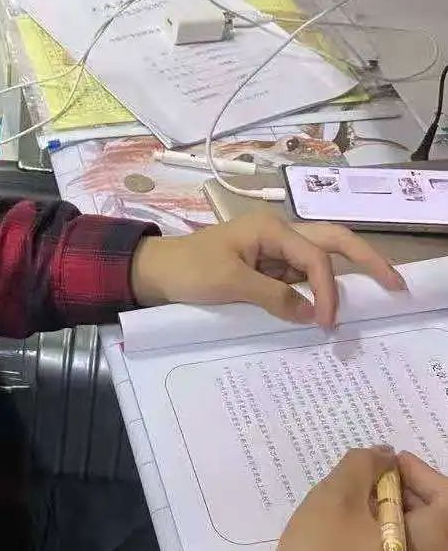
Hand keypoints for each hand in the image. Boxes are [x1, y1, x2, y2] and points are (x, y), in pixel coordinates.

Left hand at [131, 214, 404, 327]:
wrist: (155, 272)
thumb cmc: (188, 270)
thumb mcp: (229, 284)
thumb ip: (273, 297)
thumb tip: (311, 313)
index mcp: (270, 228)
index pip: (315, 256)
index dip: (328, 289)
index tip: (326, 322)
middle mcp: (278, 233)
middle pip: (332, 242)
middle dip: (365, 260)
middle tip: (395, 283)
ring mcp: (273, 250)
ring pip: (318, 261)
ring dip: (336, 283)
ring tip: (360, 305)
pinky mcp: (266, 268)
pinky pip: (299, 278)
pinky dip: (314, 293)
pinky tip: (324, 312)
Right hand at [242, 449, 447, 550]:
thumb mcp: (335, 497)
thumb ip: (364, 465)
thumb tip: (383, 458)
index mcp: (440, 547)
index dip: (420, 472)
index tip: (385, 464)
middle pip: (443, 524)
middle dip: (411, 496)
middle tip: (370, 485)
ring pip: (429, 550)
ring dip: (401, 523)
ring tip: (359, 513)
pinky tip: (357, 547)